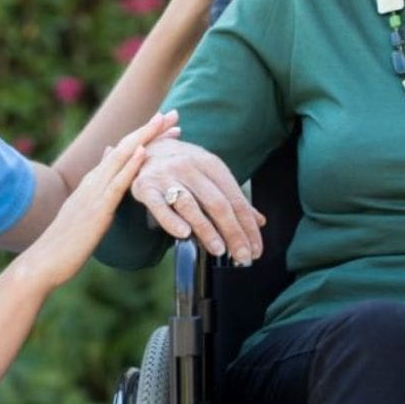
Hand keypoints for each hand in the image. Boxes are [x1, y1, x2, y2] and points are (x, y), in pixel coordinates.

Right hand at [33, 111, 178, 285]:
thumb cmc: (68, 241)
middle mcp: (94, 179)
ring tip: (163, 122)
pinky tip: (144, 152)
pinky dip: (131, 166)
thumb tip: (108, 162)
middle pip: (126, 146)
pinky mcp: (97, 209)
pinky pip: (116, 184)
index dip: (145, 135)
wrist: (45, 260)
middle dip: (150, 129)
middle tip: (173, 113)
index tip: (165, 124)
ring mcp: (94, 192)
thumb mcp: (86, 209)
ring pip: (122, 157)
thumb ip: (99, 187)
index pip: (123, 150)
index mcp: (94, 180)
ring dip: (144, 137)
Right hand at [130, 136, 265, 263]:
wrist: (147, 148)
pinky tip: (184, 234)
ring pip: (190, 205)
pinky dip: (172, 221)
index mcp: (210, 163)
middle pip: (216, 203)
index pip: (235, 198)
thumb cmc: (184, 166)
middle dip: (233, 232)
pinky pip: (159, 206)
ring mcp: (166, 176)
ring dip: (207, 230)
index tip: (255, 249)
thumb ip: (232, 198)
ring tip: (219, 250)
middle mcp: (189, 166)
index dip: (247, 226)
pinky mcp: (145, 187)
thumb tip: (259, 221)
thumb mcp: (210, 174)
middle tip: (242, 256)